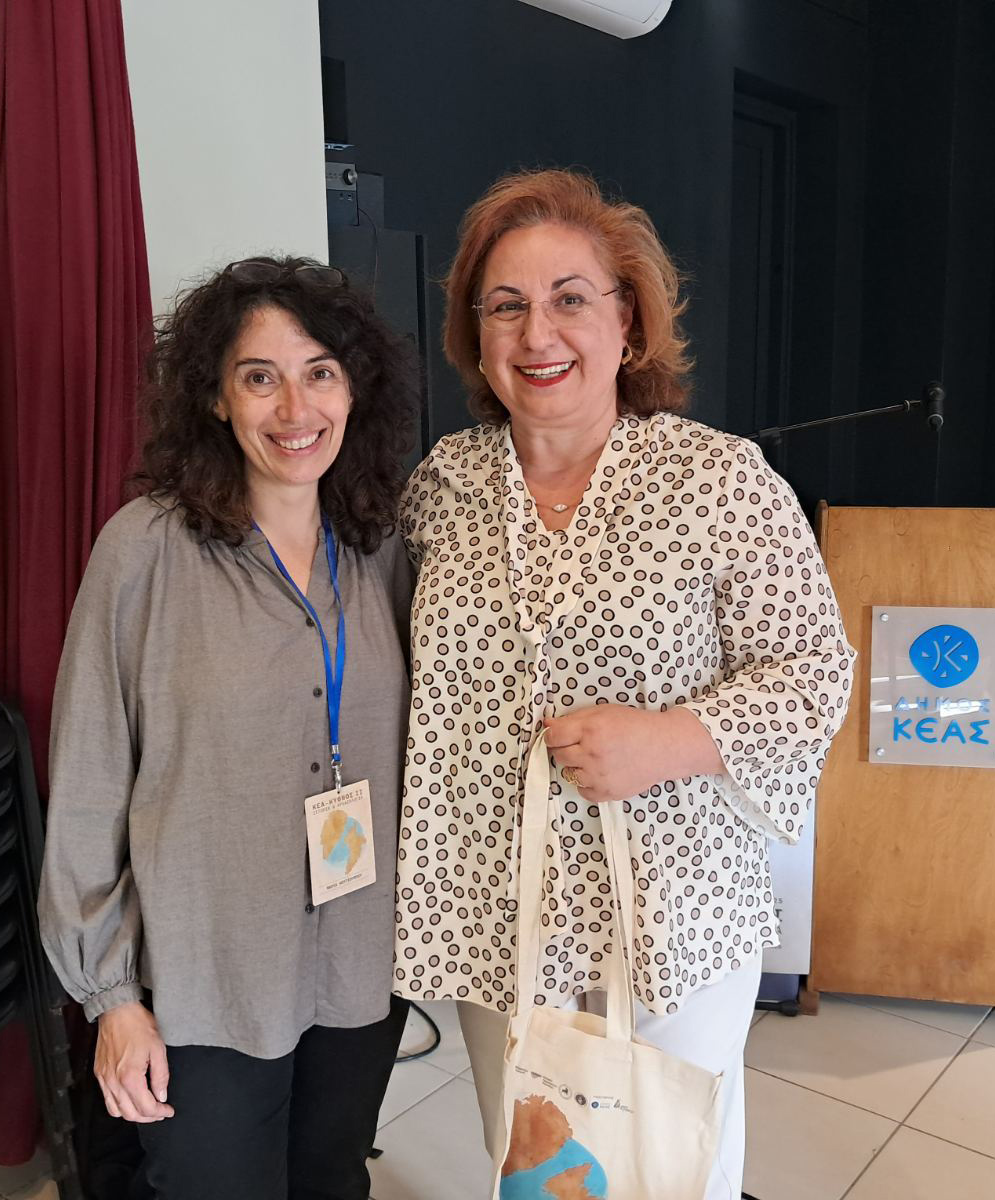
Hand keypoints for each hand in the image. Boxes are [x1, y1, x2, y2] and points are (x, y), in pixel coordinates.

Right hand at [94, 1002, 173, 1121]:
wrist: (117, 1010)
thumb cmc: (138, 1025)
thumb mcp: (158, 1048)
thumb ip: (161, 1076)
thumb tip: (162, 1095)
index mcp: (129, 1077)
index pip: (146, 1106)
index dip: (160, 1112)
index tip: (168, 1110)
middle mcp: (113, 1082)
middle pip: (130, 1114)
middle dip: (148, 1117)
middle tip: (160, 1112)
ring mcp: (104, 1079)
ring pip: (117, 1111)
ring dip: (133, 1114)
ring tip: (146, 1108)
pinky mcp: (99, 1074)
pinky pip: (107, 1100)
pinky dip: (119, 1106)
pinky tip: (130, 1100)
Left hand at [544, 704, 722, 803]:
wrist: (664, 747)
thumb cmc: (635, 725)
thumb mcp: (604, 712)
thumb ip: (573, 719)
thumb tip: (547, 726)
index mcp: (591, 730)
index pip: (553, 736)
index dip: (553, 735)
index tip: (558, 734)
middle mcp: (592, 754)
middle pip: (559, 755)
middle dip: (564, 748)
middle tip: (579, 744)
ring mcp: (598, 776)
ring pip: (568, 774)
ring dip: (575, 765)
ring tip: (593, 757)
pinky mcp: (606, 793)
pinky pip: (582, 790)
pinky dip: (587, 782)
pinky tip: (600, 771)